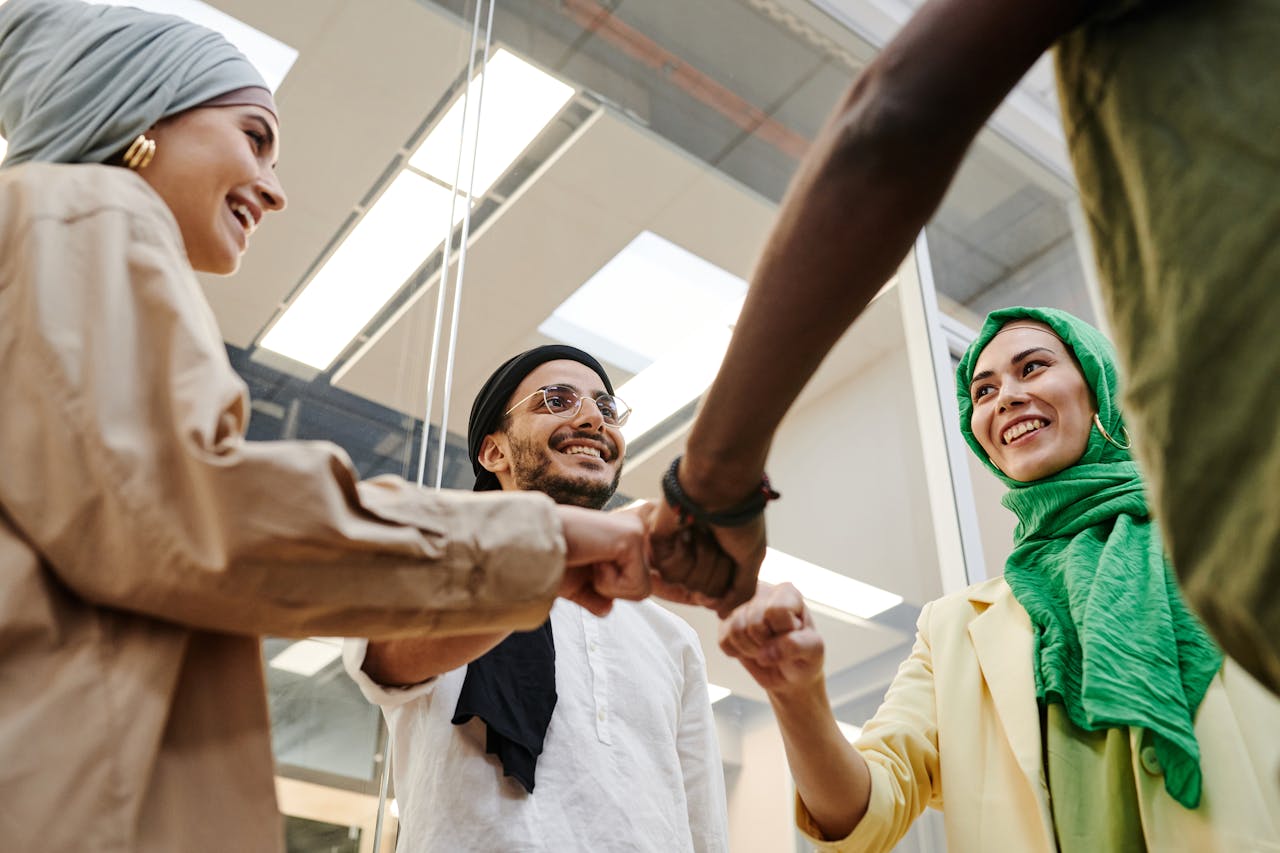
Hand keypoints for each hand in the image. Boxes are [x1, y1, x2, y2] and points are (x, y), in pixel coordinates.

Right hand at [555, 504, 650, 615]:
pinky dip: (608, 583)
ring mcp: (636, 531)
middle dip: (611, 591)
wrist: (533, 548)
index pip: (642, 580)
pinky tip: (593, 559)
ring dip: (608, 587)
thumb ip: (595, 598)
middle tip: (587, 565)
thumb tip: (608, 608)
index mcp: (624, 538)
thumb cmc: (550, 562)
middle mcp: (634, 530)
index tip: (606, 573)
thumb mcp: (575, 586)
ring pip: (642, 590)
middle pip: (643, 590)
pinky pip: (636, 584)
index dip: (628, 589)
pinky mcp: (633, 537)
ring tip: (589, 561)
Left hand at [649, 499, 765, 617]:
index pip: (721, 595)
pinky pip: (670, 573)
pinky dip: (685, 554)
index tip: (734, 554)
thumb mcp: (752, 558)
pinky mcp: (658, 543)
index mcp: (719, 556)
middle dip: (718, 569)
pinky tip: (688, 532)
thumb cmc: (739, 516)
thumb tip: (722, 613)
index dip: (729, 581)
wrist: (719, 487)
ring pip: (688, 584)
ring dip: (703, 559)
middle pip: (705, 593)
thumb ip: (740, 591)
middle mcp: (697, 555)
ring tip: (704, 532)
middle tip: (720, 540)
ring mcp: (677, 549)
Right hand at [719, 582, 823, 696]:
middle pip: (754, 623)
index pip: (776, 611)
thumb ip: (795, 645)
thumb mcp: (813, 650)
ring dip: (752, 649)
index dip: (783, 632)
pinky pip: (724, 642)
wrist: (789, 674)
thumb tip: (765, 653)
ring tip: (765, 649)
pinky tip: (751, 650)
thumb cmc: (804, 655)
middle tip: (777, 646)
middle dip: (767, 643)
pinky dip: (739, 653)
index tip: (792, 635)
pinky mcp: (725, 624)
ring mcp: (740, 607)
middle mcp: (761, 593)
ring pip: (736, 631)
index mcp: (787, 592)